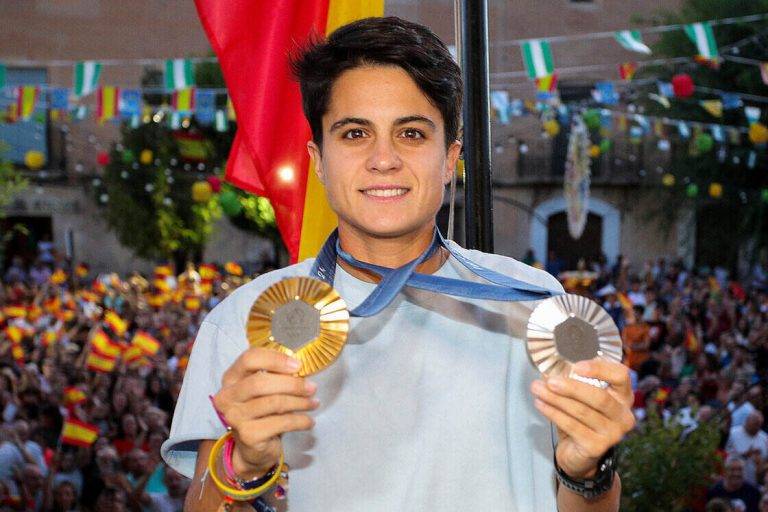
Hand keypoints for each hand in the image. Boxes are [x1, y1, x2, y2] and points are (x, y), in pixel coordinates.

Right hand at [211, 348, 317, 478]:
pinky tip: (308, 421)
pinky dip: (300, 421)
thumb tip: (300, 367)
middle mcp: (227, 397)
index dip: (275, 359)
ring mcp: (235, 417)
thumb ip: (275, 375)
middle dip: (292, 384)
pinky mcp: (248, 435)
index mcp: (231, 378)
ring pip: (274, 403)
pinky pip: (281, 423)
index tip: (298, 365)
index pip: (249, 359)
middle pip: (260, 382)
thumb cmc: (262, 412)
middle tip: (312, 388)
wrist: (252, 448)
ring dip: (300, 402)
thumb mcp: (264, 390)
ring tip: (313, 403)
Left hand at [530, 358, 634, 478]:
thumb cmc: (581, 418)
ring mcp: (612, 434)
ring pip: (582, 412)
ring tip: (537, 389)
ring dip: (556, 399)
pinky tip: (540, 404)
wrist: (578, 453)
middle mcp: (623, 416)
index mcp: (623, 396)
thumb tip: (548, 370)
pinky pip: (572, 426)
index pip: (620, 376)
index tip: (576, 366)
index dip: (600, 369)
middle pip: (600, 397)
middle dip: (572, 388)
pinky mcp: (597, 447)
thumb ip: (571, 380)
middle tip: (550, 381)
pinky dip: (553, 413)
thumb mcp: (579, 396)